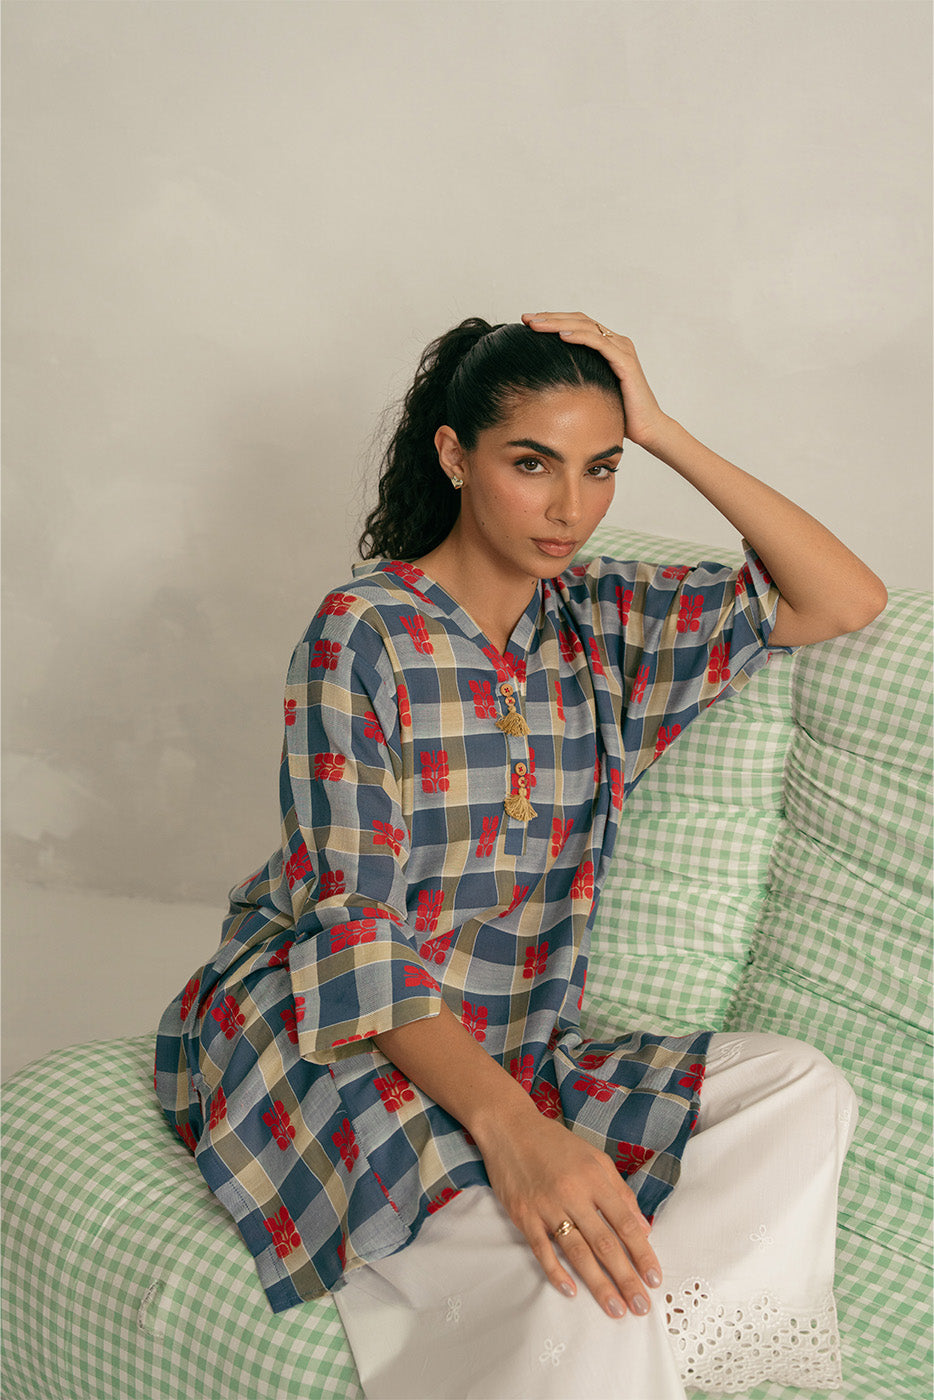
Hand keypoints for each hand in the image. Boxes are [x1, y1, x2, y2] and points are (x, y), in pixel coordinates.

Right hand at [473, 1102, 663, 1318]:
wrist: (509, 1128)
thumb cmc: (556, 1144)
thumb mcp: (595, 1158)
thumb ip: (620, 1192)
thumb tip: (643, 1228)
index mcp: (595, 1179)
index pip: (625, 1223)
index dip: (642, 1253)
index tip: (654, 1279)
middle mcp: (573, 1194)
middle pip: (605, 1243)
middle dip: (625, 1278)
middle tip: (641, 1306)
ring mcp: (547, 1206)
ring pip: (577, 1252)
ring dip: (598, 1284)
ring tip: (615, 1308)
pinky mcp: (524, 1216)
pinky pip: (542, 1250)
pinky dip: (556, 1272)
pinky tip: (571, 1291)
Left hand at [521, 311, 668, 450]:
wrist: (646, 429)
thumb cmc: (619, 414)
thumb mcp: (590, 392)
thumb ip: (575, 379)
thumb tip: (544, 382)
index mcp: (607, 346)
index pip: (576, 324)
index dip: (552, 320)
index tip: (527, 323)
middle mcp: (616, 342)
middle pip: (578, 320)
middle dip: (550, 317)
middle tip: (526, 318)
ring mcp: (622, 350)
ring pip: (586, 327)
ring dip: (559, 323)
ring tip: (537, 324)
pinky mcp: (626, 362)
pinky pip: (600, 344)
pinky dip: (580, 336)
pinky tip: (562, 336)